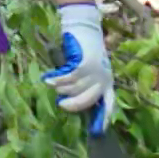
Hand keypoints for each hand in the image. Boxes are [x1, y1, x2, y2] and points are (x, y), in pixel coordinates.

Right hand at [45, 4, 116, 135]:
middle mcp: (104, 78)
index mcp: (108, 81)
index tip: (98, 132)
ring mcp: (95, 72)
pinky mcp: (85, 64)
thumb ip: (87, 82)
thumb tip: (74, 100)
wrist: (85, 26)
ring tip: (53, 83)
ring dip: (61, 88)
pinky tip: (49, 78)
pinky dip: (57, 80)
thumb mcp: (91, 67)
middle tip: (62, 104)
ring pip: (75, 89)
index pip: (109, 103)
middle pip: (88, 100)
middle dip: (73, 105)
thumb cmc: (86, 48)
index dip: (104, 118)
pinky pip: (68, 79)